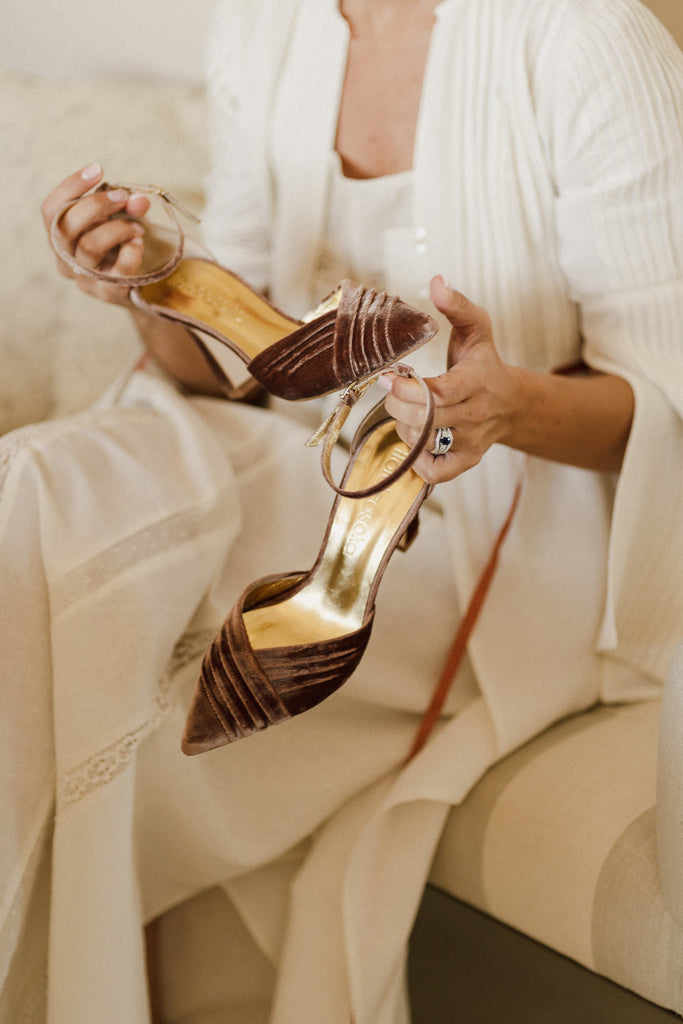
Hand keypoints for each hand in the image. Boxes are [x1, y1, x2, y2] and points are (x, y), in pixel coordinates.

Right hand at [41, 164, 150, 305]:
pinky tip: (139, 243)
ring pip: (90, 245)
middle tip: (123, 197)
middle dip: (97, 204)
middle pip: (66, 225)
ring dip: (118, 227)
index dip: (70, 187)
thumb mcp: (121, 218)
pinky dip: (133, 250)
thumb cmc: (123, 246)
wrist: (143, 287)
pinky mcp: (108, 294)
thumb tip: (137, 199)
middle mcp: (65, 261)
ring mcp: (85, 280)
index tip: (97, 169)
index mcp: (59, 239)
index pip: (50, 210)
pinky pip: (118, 269)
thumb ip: (128, 204)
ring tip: (138, 227)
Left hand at [380, 276, 523, 482]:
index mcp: (477, 381)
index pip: (440, 394)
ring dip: (403, 427)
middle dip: (398, 405)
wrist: (512, 403)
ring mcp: (471, 442)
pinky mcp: (465, 462)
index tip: (388, 378)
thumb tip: (437, 281)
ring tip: (407, 410)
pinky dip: (415, 460)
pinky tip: (415, 438)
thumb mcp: (476, 329)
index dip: (408, 390)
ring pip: (423, 444)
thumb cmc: (484, 363)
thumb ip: (457, 306)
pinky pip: (432, 472)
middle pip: (425, 420)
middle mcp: (476, 415)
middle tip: (392, 392)